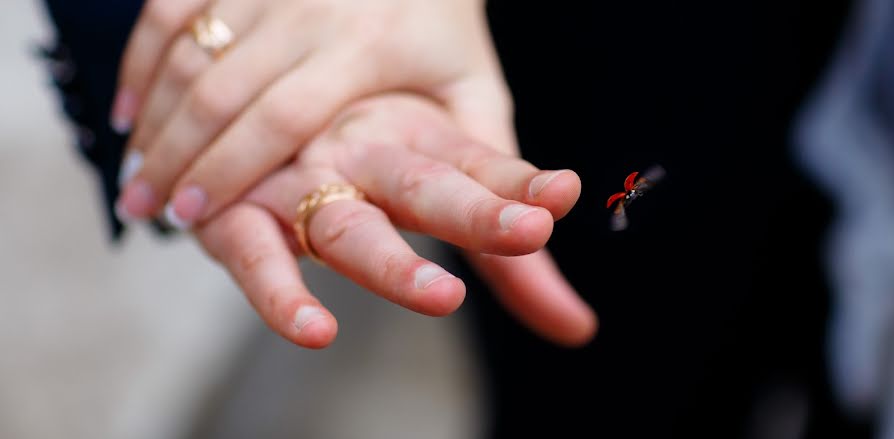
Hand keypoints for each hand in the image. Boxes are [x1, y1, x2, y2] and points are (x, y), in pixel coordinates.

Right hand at [113, 0, 512, 229]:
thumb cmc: (446, 31)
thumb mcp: (477, 92)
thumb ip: (499, 168)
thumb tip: (552, 220)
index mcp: (369, 41)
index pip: (284, 113)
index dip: (233, 167)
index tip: (197, 219)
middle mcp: (310, 5)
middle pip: (226, 88)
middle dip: (182, 155)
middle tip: (152, 212)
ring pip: (190, 52)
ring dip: (155, 121)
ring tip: (135, 184)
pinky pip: (168, 12)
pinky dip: (140, 63)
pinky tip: (126, 114)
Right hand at [193, 94, 596, 347]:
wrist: (255, 50)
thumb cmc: (365, 112)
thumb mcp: (445, 164)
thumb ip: (508, 262)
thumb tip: (581, 331)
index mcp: (414, 129)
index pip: (478, 161)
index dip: (518, 183)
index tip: (561, 197)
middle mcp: (361, 150)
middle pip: (421, 184)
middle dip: (474, 213)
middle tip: (528, 234)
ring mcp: (298, 176)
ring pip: (344, 222)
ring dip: (391, 260)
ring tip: (440, 296)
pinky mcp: (234, 209)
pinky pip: (252, 255)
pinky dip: (278, 291)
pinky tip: (315, 330)